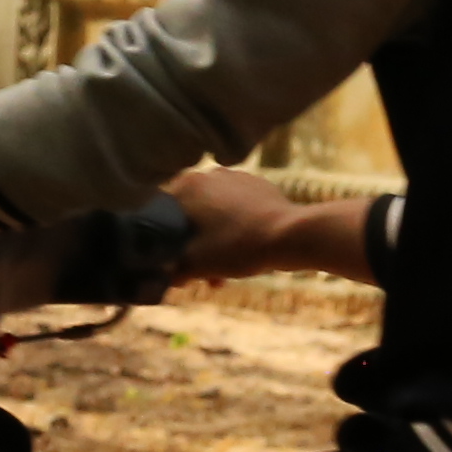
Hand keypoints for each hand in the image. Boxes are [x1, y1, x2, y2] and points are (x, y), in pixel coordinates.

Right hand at [168, 164, 347, 282]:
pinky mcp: (257, 186)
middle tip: (204, 277)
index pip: (161, 217)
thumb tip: (163, 276)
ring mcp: (235, 177)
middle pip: (190, 217)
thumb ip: (171, 270)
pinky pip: (237, 210)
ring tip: (225, 274)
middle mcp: (208, 174)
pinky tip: (244, 252)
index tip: (178, 269)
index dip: (166, 246)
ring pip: (214, 215)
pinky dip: (235, 230)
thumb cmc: (237, 246)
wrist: (289, 235)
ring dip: (214, 243)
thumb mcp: (195, 264)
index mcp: (186, 186)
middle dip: (195, 249)